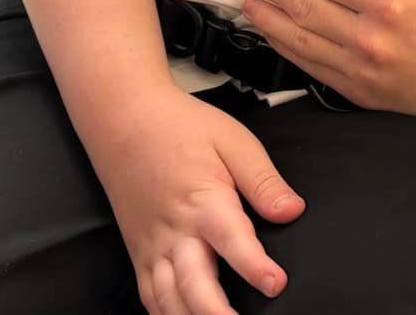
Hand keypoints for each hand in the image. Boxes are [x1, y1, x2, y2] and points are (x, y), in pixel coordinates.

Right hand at [80, 86, 301, 314]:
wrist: (124, 120)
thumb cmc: (181, 128)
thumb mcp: (233, 140)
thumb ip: (263, 181)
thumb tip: (291, 211)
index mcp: (203, 200)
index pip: (232, 240)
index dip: (254, 266)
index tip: (275, 284)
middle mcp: (175, 231)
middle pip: (194, 284)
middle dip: (217, 314)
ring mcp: (152, 246)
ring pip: (168, 299)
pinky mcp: (139, 253)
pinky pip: (148, 295)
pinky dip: (165, 314)